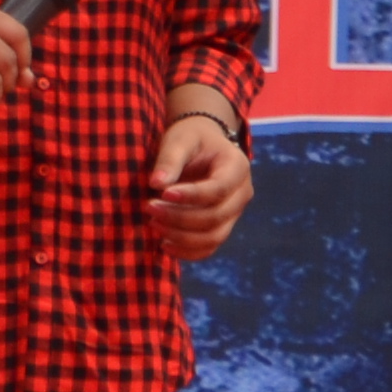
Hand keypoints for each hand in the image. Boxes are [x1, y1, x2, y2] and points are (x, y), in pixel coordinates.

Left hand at [146, 113, 250, 257]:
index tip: (162, 193)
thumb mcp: (179, 139)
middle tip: (149, 207)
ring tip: (153, 224)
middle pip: (216, 217)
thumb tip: (156, 183)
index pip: (218, 189)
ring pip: (214, 237)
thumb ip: (169, 159)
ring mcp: (234, 213)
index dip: (191, 196)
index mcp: (237, 167)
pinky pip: (209, 248)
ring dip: (181, 237)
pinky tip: (163, 244)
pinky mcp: (222, 226)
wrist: (203, 146)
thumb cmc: (191, 139)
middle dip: (179, 217)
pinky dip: (187, 252)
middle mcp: (242, 193)